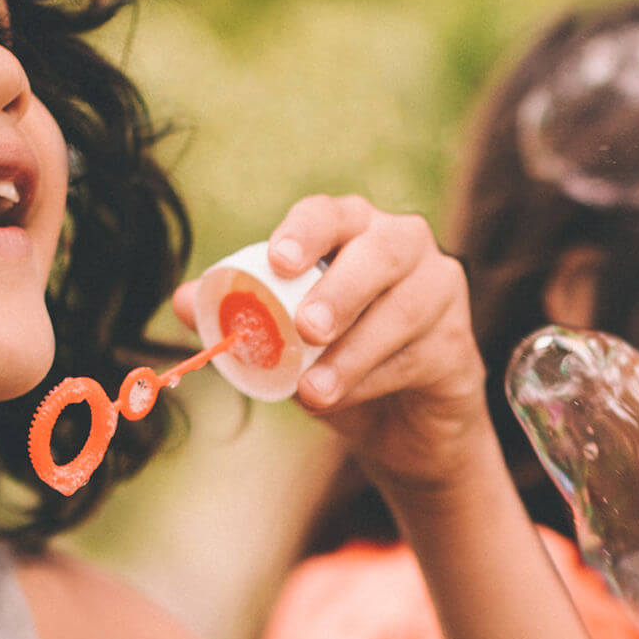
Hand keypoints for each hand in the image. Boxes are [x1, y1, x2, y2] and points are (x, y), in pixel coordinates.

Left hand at [175, 196, 487, 494]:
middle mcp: (404, 247)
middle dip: (342, 289)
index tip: (277, 261)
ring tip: (316, 390)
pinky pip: (420, 355)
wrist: (399, 425)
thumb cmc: (335, 362)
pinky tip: (347, 398)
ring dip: (356, 350)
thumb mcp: (282, 342)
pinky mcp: (458, 343)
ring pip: (405, 308)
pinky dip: (376, 380)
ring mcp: (439, 291)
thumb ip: (238, 317)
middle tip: (307, 329)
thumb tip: (180, 301)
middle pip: (382, 251)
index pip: (330, 214)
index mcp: (354, 230)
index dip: (304, 232)